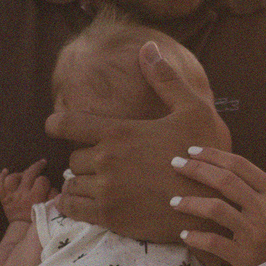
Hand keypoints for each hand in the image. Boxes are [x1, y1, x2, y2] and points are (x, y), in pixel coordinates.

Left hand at [0, 160, 54, 222]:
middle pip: (29, 173)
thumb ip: (53, 197)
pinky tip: (5, 170)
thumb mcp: (50, 210)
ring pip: (12, 178)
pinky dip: (1, 177)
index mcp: (35, 197)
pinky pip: (0, 185)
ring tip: (24, 174)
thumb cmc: (38, 220)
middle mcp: (21, 194)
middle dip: (37, 167)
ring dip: (19, 174)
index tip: (47, 186)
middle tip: (43, 163)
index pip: (42, 180)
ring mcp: (10, 196)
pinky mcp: (3, 199)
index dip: (46, 181)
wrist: (23, 232)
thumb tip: (54, 187)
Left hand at [47, 43, 230, 242]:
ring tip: (93, 184)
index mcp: (120, 132)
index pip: (68, 124)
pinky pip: (74, 209)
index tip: (52, 125)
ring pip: (72, 185)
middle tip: (99, 163)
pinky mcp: (111, 217)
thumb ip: (165, 80)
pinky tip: (80, 203)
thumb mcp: (193, 110)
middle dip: (83, 160)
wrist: (213, 204)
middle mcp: (107, 161)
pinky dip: (72, 205)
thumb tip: (148, 48)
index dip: (55, 124)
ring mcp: (107, 191)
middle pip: (73, 160)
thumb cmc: (205, 155)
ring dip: (79, 183)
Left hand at [170, 146, 265, 265]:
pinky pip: (213, 242)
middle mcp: (265, 208)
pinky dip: (196, 237)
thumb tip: (243, 173)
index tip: (193, 150)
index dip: (213, 155)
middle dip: (195, 169)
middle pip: (223, 180)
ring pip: (214, 208)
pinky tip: (184, 234)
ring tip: (173, 201)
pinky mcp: (246, 256)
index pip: (239, 165)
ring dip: (189, 202)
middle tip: (175, 164)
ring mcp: (255, 232)